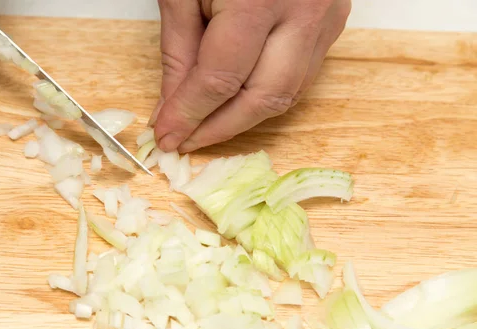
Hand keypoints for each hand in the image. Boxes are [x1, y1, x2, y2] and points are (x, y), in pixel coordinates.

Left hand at [152, 0, 350, 152]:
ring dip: (245, 118)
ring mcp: (326, 16)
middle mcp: (302, 11)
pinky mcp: (334, 20)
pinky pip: (303, 75)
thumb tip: (172, 107)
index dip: (189, 115)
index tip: (167, 137)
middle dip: (220, 130)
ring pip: (289, 94)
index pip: (219, 80)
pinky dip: (269, 94)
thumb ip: (179, 50)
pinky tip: (240, 98)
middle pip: (263, 98)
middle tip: (188, 141)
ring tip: (209, 126)